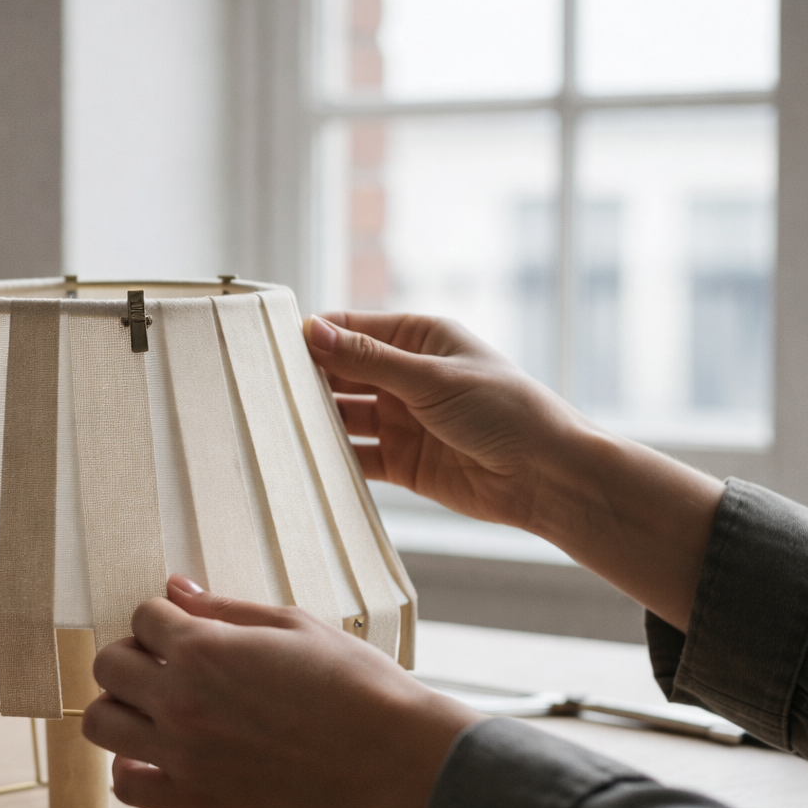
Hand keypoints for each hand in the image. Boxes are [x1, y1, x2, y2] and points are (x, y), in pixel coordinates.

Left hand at [81, 574, 481, 807]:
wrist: (394, 761)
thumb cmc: (357, 687)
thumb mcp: (294, 625)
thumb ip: (223, 608)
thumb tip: (176, 587)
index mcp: (204, 649)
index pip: (141, 616)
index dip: (161, 616)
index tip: (182, 627)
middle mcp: (181, 701)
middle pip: (107, 666)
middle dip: (132, 656)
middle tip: (165, 664)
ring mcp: (184, 755)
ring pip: (100, 724)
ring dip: (120, 708)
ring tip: (155, 708)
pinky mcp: (197, 801)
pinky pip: (126, 788)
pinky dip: (130, 769)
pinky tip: (156, 755)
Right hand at [304, 312, 723, 630]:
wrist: (548, 477)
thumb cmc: (506, 411)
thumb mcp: (432, 378)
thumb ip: (368, 361)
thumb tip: (313, 331)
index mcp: (419, 338)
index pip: (350, 330)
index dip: (313, 337)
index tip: (268, 347)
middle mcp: (407, 376)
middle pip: (341, 374)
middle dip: (306, 382)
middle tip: (259, 390)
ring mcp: (403, 420)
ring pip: (345, 417)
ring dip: (315, 423)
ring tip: (272, 427)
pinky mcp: (404, 463)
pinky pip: (358, 458)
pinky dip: (334, 460)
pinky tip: (304, 462)